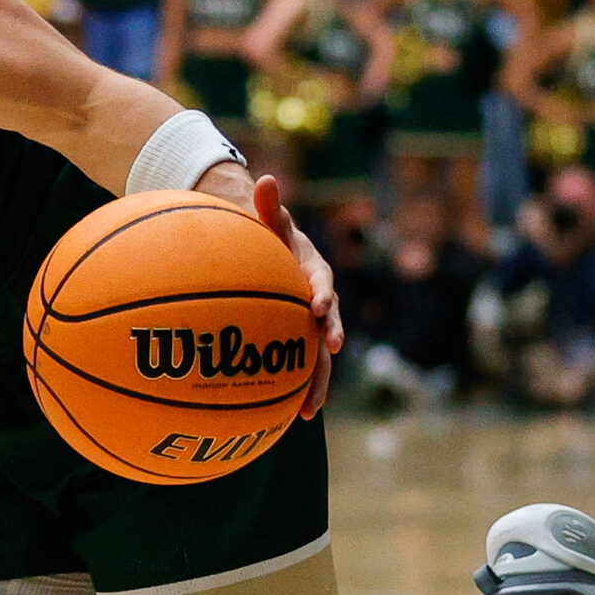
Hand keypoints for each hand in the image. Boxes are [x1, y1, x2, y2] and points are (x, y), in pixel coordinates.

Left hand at [251, 174, 343, 419]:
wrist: (274, 259)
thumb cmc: (271, 240)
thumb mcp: (271, 223)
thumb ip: (270, 207)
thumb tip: (265, 177)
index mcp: (314, 273)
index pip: (322, 284)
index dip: (323, 295)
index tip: (318, 307)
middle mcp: (319, 302)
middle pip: (328, 323)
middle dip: (329, 337)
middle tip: (328, 350)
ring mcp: (310, 327)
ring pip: (318, 355)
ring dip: (318, 380)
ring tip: (309, 408)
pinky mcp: (300, 344)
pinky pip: (302, 369)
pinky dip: (301, 391)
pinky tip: (293, 418)